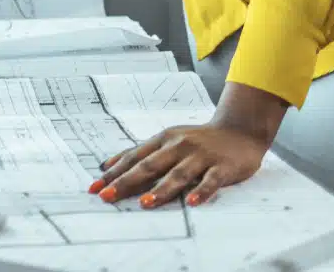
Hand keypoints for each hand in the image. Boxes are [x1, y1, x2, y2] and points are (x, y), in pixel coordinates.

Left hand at [92, 124, 266, 207]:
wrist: (239, 130)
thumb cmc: (198, 140)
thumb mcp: (167, 141)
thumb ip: (141, 153)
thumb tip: (108, 165)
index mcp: (163, 140)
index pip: (134, 158)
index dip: (114, 173)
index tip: (95, 187)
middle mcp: (178, 146)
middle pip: (149, 166)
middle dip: (127, 182)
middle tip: (108, 196)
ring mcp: (200, 156)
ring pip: (178, 174)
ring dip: (161, 189)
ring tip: (145, 203)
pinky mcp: (222, 166)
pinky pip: (211, 180)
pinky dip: (201, 191)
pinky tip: (191, 203)